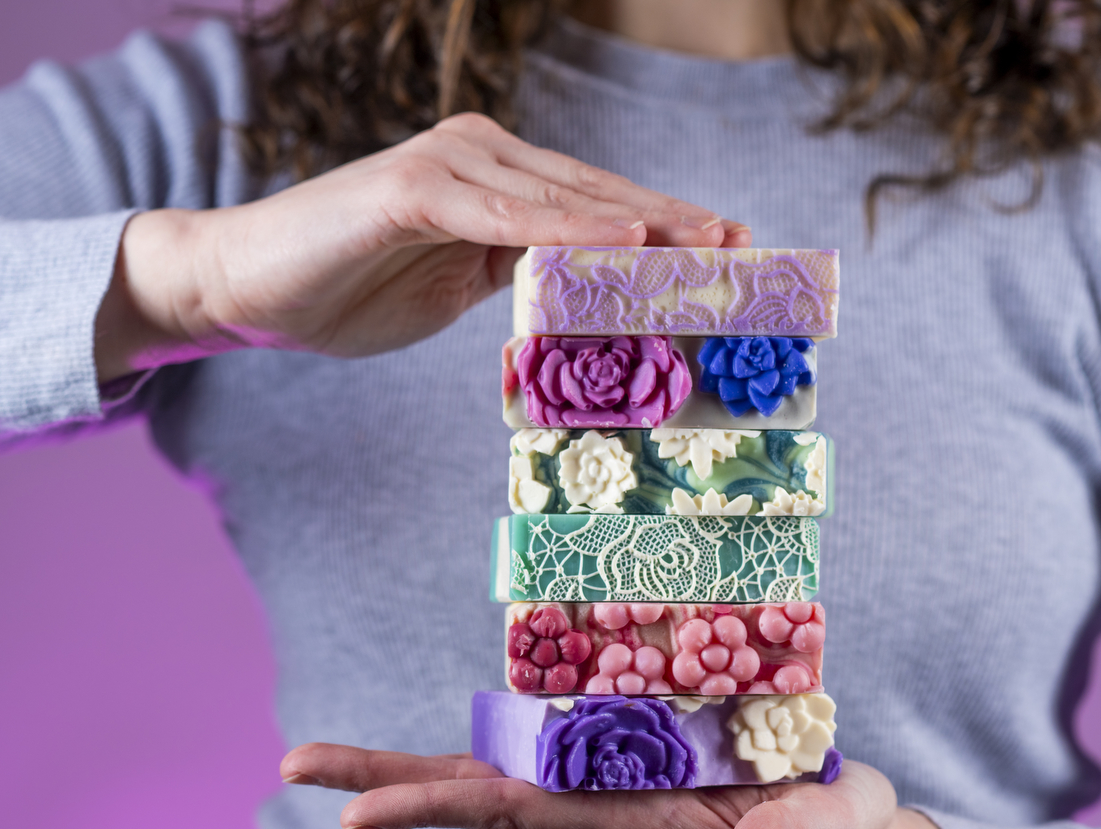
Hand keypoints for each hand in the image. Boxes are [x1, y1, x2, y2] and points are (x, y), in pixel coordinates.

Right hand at [95, 113, 749, 380]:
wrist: (248, 287)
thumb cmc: (351, 288)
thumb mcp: (456, 285)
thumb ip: (515, 272)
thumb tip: (579, 286)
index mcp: (495, 181)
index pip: (594, 203)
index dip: (663, 226)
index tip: (726, 251)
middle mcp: (481, 156)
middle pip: (594, 192)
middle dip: (672, 223)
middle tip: (741, 249)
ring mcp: (448, 164)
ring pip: (561, 197)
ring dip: (638, 224)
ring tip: (705, 247)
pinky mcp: (412, 187)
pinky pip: (503, 213)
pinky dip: (565, 228)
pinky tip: (622, 238)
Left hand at [280, 743, 958, 828]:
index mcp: (639, 826)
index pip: (524, 812)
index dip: (439, 807)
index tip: (353, 814)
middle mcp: (606, 819)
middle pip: (482, 800)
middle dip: (389, 786)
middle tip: (293, 767)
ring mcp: (609, 806)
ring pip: (499, 783)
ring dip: (416, 770)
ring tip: (327, 758)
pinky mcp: (624, 788)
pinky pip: (538, 767)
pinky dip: (484, 748)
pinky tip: (451, 734)